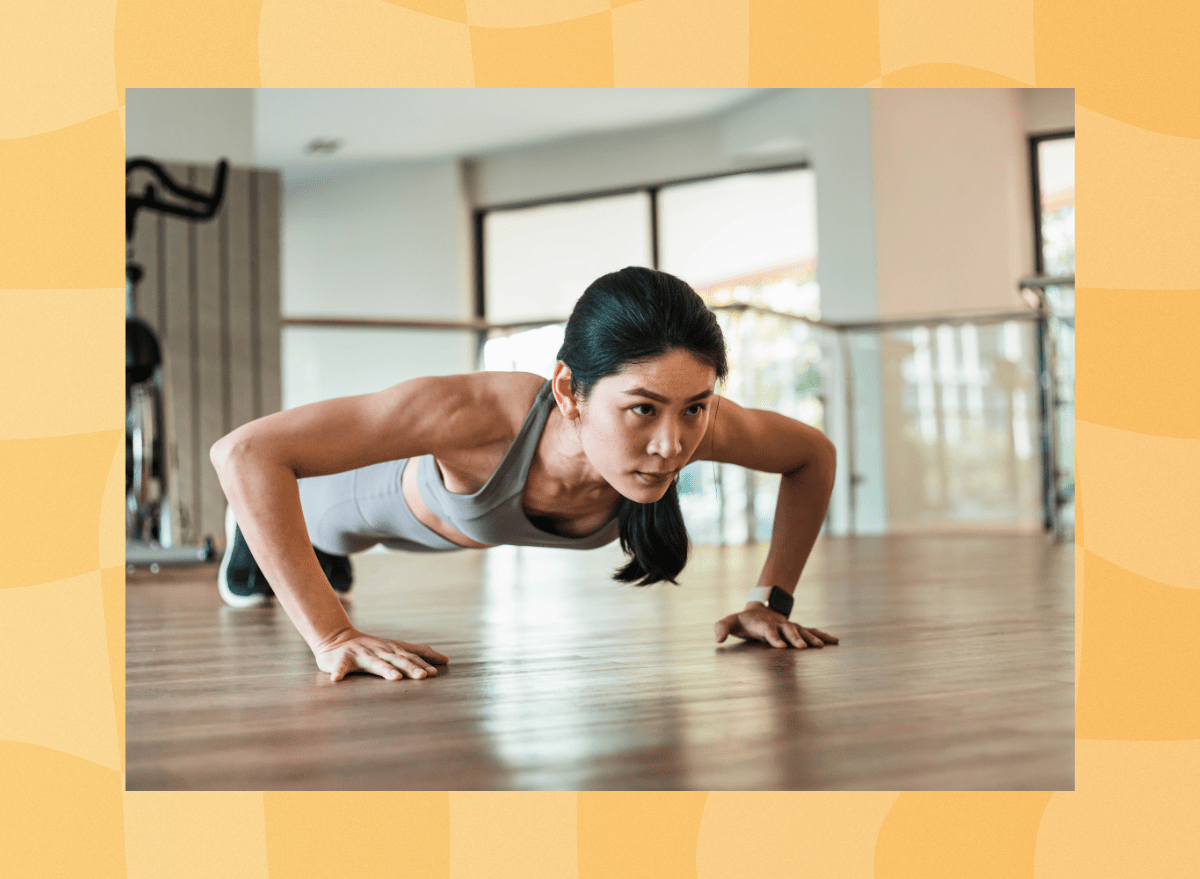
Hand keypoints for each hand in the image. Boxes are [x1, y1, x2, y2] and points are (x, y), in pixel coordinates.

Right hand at [314, 628, 448, 680]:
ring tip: (395, 677)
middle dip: (411, 668)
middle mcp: (378, 651)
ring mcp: (360, 655)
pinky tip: (337, 679)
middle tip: (423, 676)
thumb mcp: (394, 647)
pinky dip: (338, 672)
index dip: (422, 663)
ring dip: (385, 670)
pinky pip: (339, 667)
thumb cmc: (370, 648)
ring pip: (374, 663)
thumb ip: (416, 653)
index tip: (435, 672)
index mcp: (391, 649)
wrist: (335, 639)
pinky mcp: (341, 661)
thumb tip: (446, 660)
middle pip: (397, 660)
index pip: (410, 655)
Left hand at [714, 605, 838, 649]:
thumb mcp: (729, 621)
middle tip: (802, 647)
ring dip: (811, 638)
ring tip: (820, 646)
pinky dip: (823, 636)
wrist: (758, 611)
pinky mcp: (797, 629)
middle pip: (788, 630)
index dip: (773, 637)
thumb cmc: (742, 621)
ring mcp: (789, 626)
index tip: (780, 647)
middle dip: (795, 638)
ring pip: (802, 630)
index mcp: (762, 623)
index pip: (767, 631)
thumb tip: (717, 639)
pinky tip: (835, 641)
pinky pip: (812, 631)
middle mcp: (778, 624)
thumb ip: (721, 627)